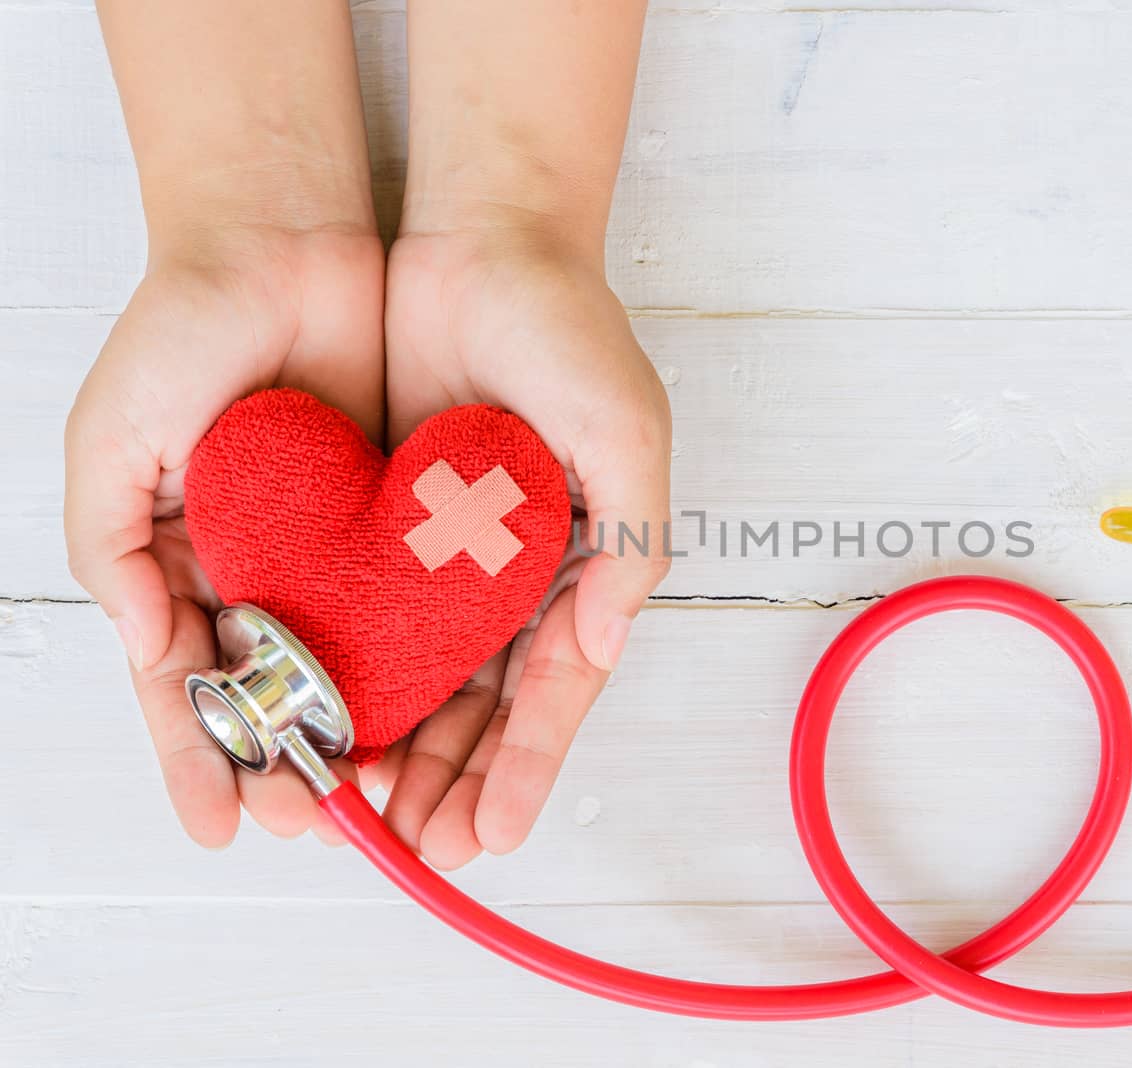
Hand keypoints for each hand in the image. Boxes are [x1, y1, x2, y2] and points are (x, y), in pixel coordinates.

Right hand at [64, 229, 385, 846]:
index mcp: (177, 563)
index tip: (222, 826)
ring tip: (376, 797)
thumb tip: (149, 651)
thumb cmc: (179, 332)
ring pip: (343, 668)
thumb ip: (111, 549)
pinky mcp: (392, 521)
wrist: (282, 244)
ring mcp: (326, 551)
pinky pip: (406, 606)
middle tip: (314, 822)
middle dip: (286, 766)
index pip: (187, 688)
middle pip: (271, 696)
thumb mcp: (112, 438)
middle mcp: (254, 570)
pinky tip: (429, 714)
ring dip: (354, 736)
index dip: (200, 760)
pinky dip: (413, 665)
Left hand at [378, 230, 670, 868]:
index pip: (558, 686)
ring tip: (370, 821)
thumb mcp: (625, 430)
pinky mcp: (387, 530)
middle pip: (490, 704)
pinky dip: (356, 680)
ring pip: (428, 680)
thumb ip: (628, 539)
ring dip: (406, 752)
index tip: (491, 834)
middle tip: (422, 851)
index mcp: (584, 564)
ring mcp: (451, 560)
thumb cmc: (569, 331)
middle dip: (460, 782)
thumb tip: (603, 646)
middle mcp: (519, 576)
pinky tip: (330, 728)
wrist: (482, 242)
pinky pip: (370, 620)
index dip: (528, 764)